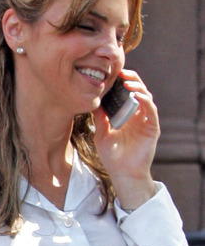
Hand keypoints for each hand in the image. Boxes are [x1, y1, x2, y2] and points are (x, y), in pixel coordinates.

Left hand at [93, 69, 158, 208]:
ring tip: (127, 82)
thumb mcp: (101, 133)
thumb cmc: (112, 155)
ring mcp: (146, 121)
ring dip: (138, 88)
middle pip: (138, 91)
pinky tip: (137, 95)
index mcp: (126, 115)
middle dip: (131, 80)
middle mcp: (138, 116)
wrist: (122, 173)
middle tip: (121, 73)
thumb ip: (99, 118)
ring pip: (147, 98)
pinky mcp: (153, 128)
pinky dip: (146, 101)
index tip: (112, 74)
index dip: (121, 83)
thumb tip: (93, 101)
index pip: (126, 94)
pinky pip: (152, 111)